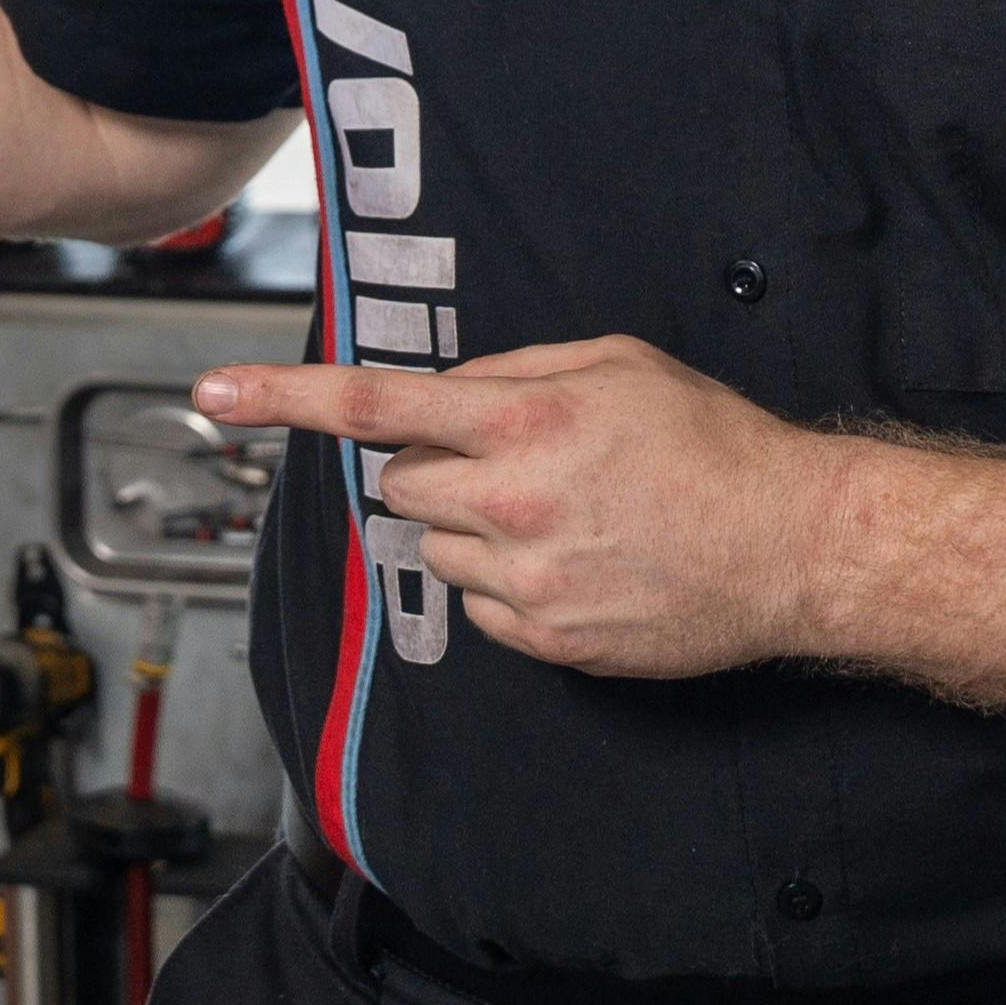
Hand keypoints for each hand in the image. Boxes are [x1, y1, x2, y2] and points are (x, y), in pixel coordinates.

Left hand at [189, 335, 853, 679]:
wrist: (790, 545)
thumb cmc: (711, 443)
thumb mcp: (616, 364)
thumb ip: (516, 371)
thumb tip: (447, 393)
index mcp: (522, 422)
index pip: (374, 405)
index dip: (284, 396)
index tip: (214, 390)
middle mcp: (510, 504)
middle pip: (400, 485)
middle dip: (434, 469)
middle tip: (512, 465)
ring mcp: (525, 581)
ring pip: (435, 548)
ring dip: (472, 529)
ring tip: (562, 519)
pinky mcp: (547, 640)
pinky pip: (479, 608)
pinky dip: (507, 587)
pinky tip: (576, 564)